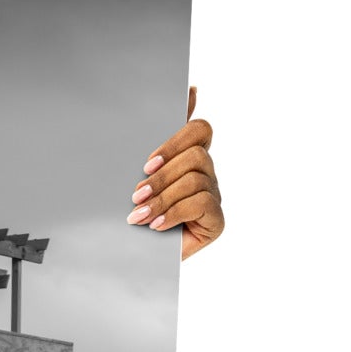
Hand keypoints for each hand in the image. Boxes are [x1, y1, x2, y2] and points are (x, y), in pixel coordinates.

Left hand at [128, 86, 222, 257]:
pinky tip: (156, 225)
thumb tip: (184, 95)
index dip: (176, 140)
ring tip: (139, 215)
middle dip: (161, 175)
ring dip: (162, 197)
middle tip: (136, 194)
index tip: (148, 161)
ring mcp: (213, 195)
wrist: (134, 256)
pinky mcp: (216, 220)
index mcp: (188, 157)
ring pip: (195, 180)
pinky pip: (202, 204)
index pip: (199, 129)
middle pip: (196, 155)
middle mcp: (205, 173)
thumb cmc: (135, 212)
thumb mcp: (137, 177)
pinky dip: (174, 213)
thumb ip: (152, 143)